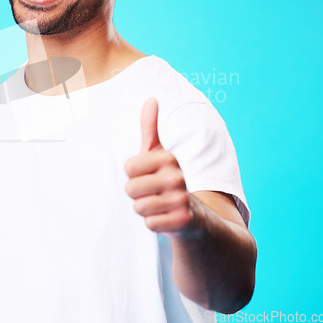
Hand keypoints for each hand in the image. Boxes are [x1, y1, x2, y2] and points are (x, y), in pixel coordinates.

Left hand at [125, 98, 196, 237]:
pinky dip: (155, 223)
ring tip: (160, 204)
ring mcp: (181, 199)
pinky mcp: (182, 220)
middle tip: (153, 193)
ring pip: (139, 207)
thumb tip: (151, 98)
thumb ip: (150, 127)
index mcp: (168, 158)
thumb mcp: (158, 153)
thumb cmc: (167, 179)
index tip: (148, 176)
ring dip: (145, 209)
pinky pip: (149, 224)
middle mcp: (177, 177)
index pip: (128, 168)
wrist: (194, 214)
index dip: (134, 175)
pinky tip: (166, 218)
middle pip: (130, 189)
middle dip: (137, 194)